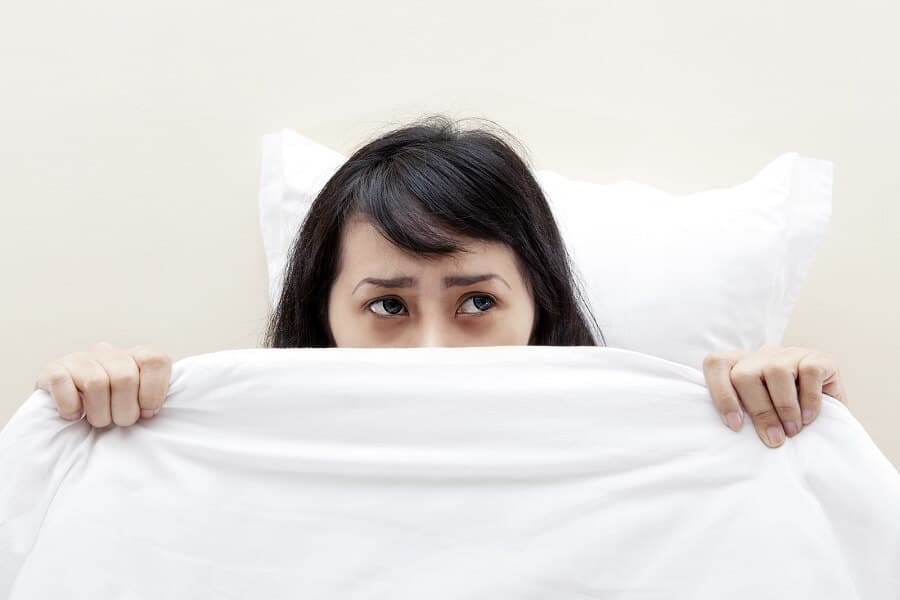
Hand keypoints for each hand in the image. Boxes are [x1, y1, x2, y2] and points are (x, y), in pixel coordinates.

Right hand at [34, 341, 172, 427]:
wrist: (72, 413)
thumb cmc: (115, 411)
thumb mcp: (141, 403)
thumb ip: (155, 399)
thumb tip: (155, 412)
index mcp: (137, 356)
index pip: (156, 361)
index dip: (153, 392)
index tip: (147, 412)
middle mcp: (110, 352)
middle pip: (124, 377)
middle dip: (125, 411)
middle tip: (119, 422)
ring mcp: (80, 358)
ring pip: (96, 383)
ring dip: (99, 414)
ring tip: (99, 421)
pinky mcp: (54, 369)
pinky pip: (62, 383)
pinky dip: (70, 407)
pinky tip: (74, 416)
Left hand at [702, 344, 846, 447]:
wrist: (830, 417)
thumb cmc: (784, 419)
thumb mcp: (758, 415)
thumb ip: (743, 415)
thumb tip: (734, 431)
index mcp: (740, 365)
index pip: (716, 363)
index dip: (721, 394)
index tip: (735, 426)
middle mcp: (761, 355)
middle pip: (744, 374)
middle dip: (758, 410)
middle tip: (773, 438)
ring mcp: (789, 354)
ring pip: (775, 371)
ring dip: (784, 407)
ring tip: (792, 431)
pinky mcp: (818, 358)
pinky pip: (809, 372)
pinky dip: (809, 399)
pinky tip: (809, 418)